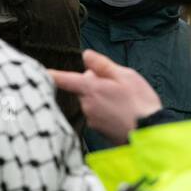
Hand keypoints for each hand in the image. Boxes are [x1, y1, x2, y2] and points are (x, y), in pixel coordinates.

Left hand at [48, 49, 162, 143]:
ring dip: (103, 98)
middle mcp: (87, 106)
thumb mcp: (125, 76)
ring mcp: (92, 120)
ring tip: (125, 101)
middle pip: (84, 89)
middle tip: (118, 85)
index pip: (65, 79)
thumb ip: (102, 65)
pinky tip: (124, 112)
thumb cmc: (140, 103)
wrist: (150, 134)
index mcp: (91, 89)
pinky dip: (107, 111)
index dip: (52, 74)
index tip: (40, 71)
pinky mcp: (99, 131)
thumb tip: (86, 56)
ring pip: (92, 101)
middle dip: (95, 83)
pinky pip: (98, 114)